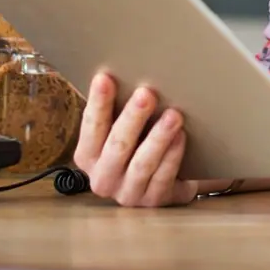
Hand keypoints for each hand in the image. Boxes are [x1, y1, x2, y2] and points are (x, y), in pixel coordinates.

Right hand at [72, 72, 198, 207]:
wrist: (161, 181)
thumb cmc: (136, 145)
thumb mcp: (120, 129)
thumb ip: (116, 109)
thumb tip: (123, 68)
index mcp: (88, 156)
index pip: (91, 127)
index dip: (98, 103)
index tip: (105, 77)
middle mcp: (103, 178)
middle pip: (117, 146)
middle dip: (132, 118)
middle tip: (147, 94)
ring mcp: (127, 193)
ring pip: (142, 163)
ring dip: (158, 137)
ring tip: (173, 115)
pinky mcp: (152, 201)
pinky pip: (163, 176)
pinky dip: (173, 155)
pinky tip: (181, 136)